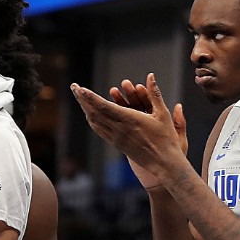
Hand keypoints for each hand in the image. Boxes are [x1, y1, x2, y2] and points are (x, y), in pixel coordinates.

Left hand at [71, 73, 187, 190]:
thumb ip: (154, 93)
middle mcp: (120, 129)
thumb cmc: (165, 138)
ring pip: (95, 122)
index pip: (104, 107)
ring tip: (80, 98)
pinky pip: (100, 130)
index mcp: (130, 120)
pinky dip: (93, 120)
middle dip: (83, 99)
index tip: (80, 88)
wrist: (163, 163)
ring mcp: (116, 138)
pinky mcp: (117, 144)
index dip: (90, 97)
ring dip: (86, 109)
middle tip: (74, 88)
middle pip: (95, 113)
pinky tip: (90, 114)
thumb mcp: (162, 113)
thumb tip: (151, 76)